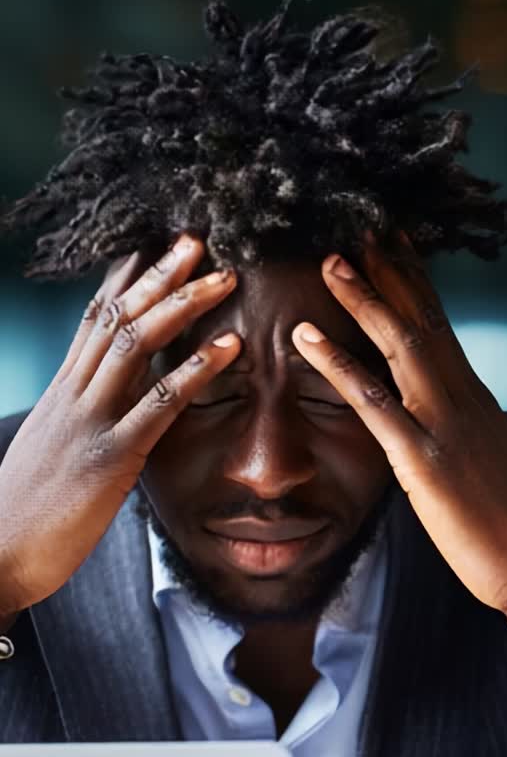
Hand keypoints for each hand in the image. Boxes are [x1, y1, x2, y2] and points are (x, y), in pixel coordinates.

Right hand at [0, 237, 239, 615]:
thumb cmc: (26, 516)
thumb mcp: (53, 456)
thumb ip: (80, 427)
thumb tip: (108, 418)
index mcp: (61, 393)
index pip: (93, 321)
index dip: (127, 281)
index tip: (157, 249)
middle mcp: (72, 395)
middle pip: (118, 317)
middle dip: (160, 275)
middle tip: (198, 240)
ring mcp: (90, 422)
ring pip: (136, 344)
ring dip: (184, 306)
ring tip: (225, 279)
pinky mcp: (110, 458)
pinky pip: (157, 404)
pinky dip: (196, 371)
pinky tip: (229, 350)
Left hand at [291, 235, 506, 617]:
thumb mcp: (485, 462)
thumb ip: (461, 429)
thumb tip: (440, 413)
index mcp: (474, 398)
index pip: (440, 324)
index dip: (413, 279)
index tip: (390, 240)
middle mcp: (463, 398)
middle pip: (422, 318)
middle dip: (389, 268)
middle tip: (357, 221)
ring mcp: (445, 426)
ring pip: (401, 345)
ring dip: (362, 298)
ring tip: (328, 259)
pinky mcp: (425, 461)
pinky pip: (375, 403)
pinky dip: (338, 364)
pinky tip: (305, 338)